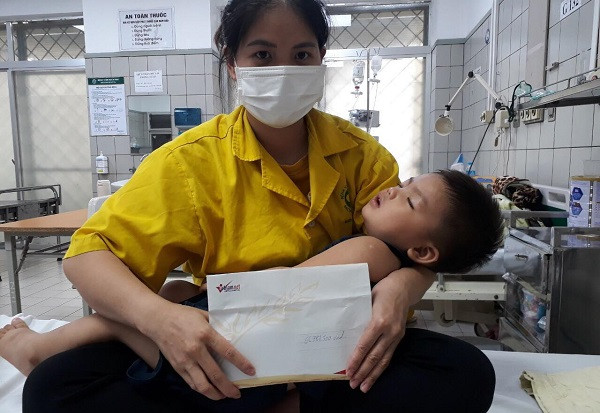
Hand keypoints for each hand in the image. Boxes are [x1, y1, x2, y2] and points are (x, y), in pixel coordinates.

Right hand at [149, 301, 254, 399]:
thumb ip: (217, 325)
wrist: (157, 320)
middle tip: (237, 393)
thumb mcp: (203, 315)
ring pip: (202, 385)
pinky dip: (202, 390)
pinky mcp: (177, 367)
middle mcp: (196, 350)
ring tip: (224, 396)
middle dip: (229, 387)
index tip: (250, 371)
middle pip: (216, 375)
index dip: (241, 363)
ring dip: (216, 394)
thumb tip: (232, 333)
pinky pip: (192, 383)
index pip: (227, 351)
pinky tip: (210, 390)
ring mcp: (185, 361)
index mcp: (205, 334)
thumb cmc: (182, 315)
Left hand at [346, 274, 407, 392]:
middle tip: (353, 384)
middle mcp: (390, 331)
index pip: (365, 345)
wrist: (404, 287)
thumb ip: (359, 316)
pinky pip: (390, 355)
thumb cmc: (382, 290)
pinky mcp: (400, 337)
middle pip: (374, 356)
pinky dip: (382, 367)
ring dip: (373, 375)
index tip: (348, 370)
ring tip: (364, 387)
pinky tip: (375, 375)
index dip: (356, 359)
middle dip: (363, 372)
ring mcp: (397, 335)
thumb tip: (345, 333)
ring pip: (384, 360)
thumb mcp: (367, 299)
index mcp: (379, 321)